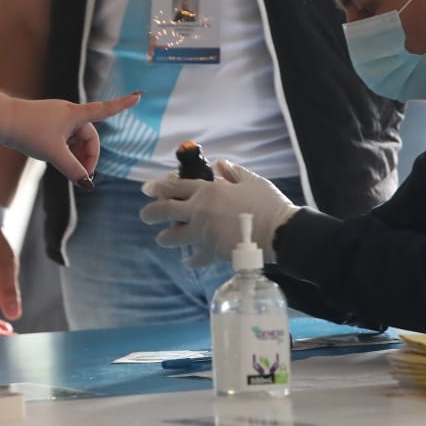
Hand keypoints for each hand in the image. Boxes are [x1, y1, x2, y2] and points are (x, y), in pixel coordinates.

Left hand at [4, 92, 141, 188]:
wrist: (2, 120)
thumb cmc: (29, 131)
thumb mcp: (54, 154)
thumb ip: (73, 170)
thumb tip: (87, 184)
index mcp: (76, 114)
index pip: (105, 110)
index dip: (123, 105)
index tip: (138, 97)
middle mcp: (70, 113)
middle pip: (89, 138)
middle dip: (88, 157)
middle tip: (83, 178)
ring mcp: (58, 118)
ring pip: (76, 141)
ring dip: (76, 157)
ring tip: (67, 172)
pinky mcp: (48, 123)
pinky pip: (64, 139)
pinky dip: (65, 152)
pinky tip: (55, 161)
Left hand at [139, 159, 298, 268]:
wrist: (279, 233)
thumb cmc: (267, 203)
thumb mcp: (251, 180)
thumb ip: (232, 172)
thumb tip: (218, 163)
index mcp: (207, 191)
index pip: (174, 187)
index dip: (158, 187)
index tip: (147, 189)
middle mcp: (199, 212)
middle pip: (164, 211)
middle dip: (150, 213)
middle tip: (145, 216)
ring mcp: (203, 234)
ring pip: (173, 237)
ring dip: (165, 237)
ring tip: (163, 238)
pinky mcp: (212, 253)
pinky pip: (195, 258)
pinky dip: (191, 260)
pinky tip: (189, 261)